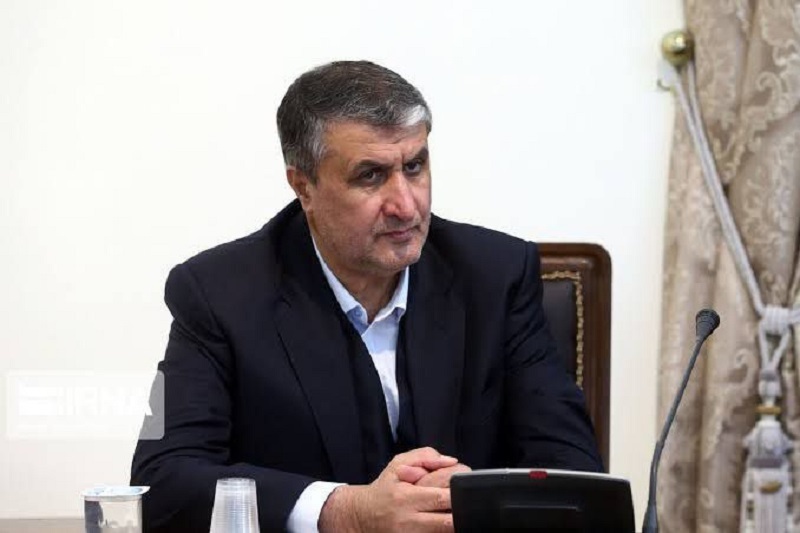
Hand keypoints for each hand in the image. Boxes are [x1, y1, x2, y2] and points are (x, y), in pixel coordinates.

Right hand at [319, 447, 457, 532]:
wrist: (361, 516)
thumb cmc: (384, 490)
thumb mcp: (398, 464)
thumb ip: (424, 456)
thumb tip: (452, 461)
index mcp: (406, 496)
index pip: (443, 497)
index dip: (460, 492)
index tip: (467, 485)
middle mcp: (409, 519)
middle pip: (449, 521)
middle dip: (463, 510)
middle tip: (469, 502)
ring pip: (445, 532)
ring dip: (457, 523)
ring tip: (456, 511)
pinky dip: (444, 530)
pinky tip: (443, 520)